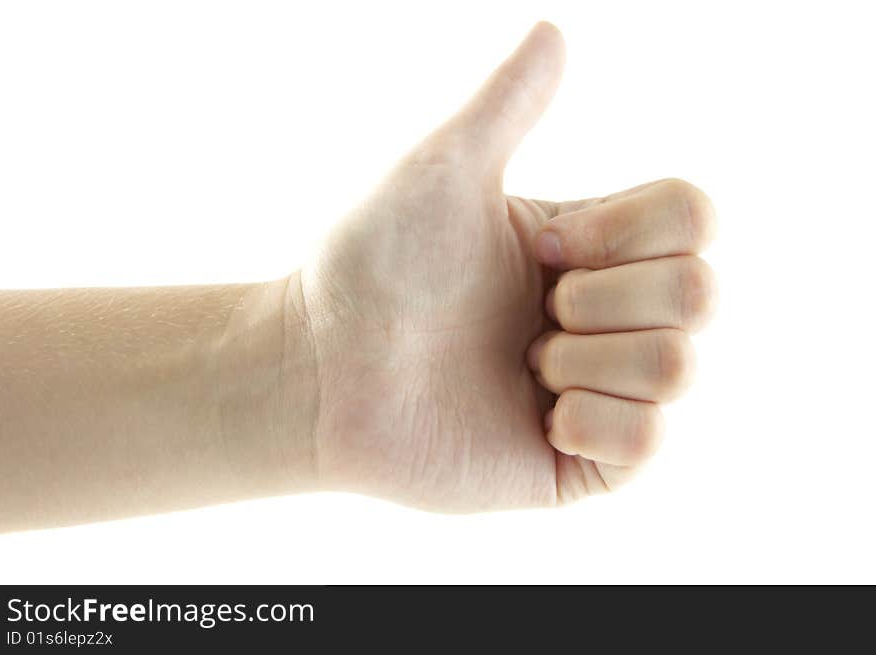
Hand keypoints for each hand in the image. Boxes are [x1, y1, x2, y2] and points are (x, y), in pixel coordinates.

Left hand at [300, 22, 716, 510]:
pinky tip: (535, 418)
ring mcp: (603, 391)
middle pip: (701, 294)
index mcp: (591, 248)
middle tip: (526, 316)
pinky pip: (651, 440)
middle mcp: (609, 316)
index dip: (628, 231)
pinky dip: (590, 423)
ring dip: (587, 360)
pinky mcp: (587, 462)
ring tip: (520, 364)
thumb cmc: (373, 267)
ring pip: (680, 368)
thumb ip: (508, 102)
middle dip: (602, 300)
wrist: (323, 371)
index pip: (694, 220)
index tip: (544, 246)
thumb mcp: (446, 169)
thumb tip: (553, 29)